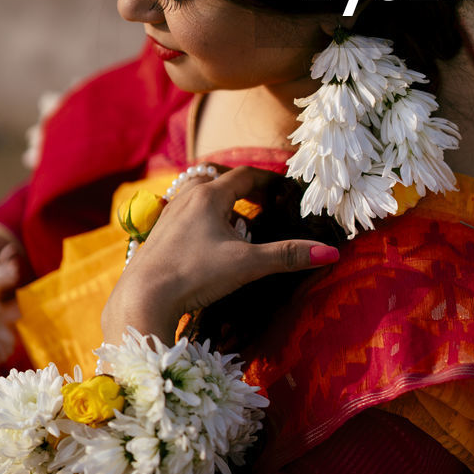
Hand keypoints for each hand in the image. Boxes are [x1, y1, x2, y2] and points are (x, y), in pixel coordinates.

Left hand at [100, 166, 339, 344]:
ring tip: (238, 223)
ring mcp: (168, 216)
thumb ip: (289, 255)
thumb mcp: (248, 264)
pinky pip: (185, 215)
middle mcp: (186, 198)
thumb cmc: (195, 275)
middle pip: (220, 181)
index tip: (285, 190)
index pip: (245, 175)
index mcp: (209, 195)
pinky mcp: (157, 235)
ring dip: (221, 203)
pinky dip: (203, 219)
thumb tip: (331, 253)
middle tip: (265, 205)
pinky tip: (209, 243)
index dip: (268, 180)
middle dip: (244, 190)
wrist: (142, 298)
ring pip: (199, 196)